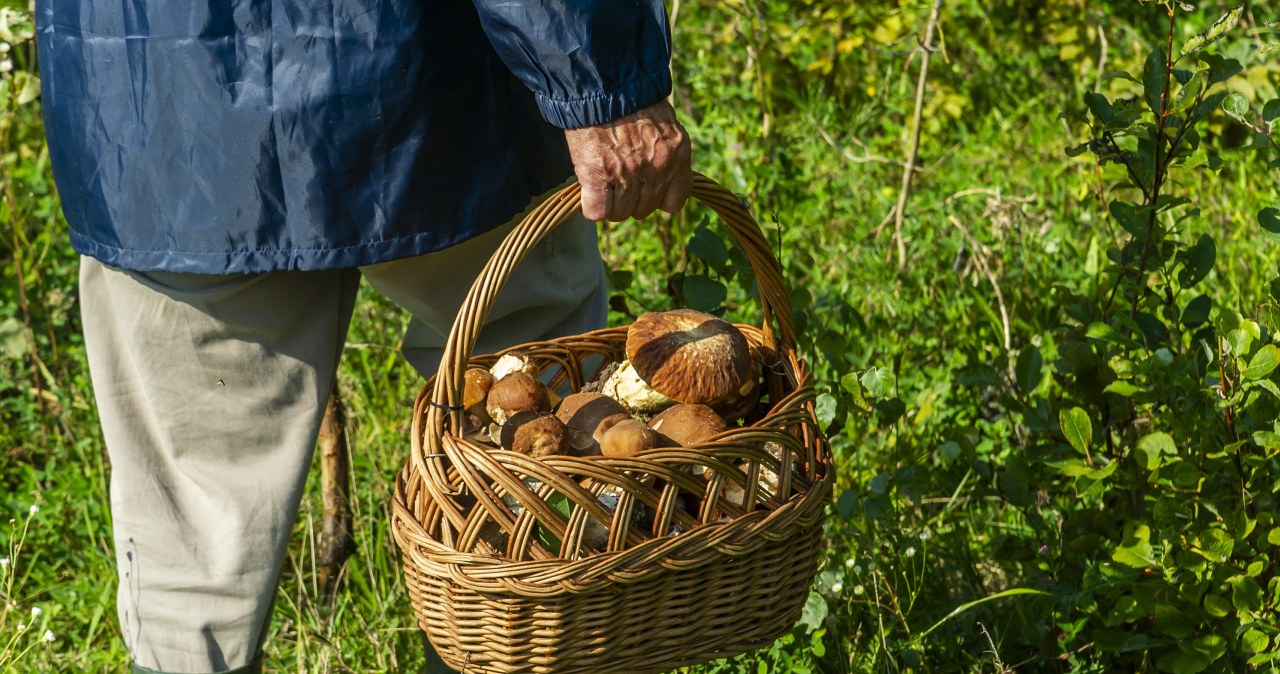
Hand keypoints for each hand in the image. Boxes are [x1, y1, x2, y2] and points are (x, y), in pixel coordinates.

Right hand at [563, 100, 691, 221]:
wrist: (602, 79)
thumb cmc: (630, 98)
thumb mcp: (662, 123)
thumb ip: (663, 152)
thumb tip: (654, 175)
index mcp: (677, 154)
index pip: (674, 202)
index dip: (656, 199)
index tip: (644, 189)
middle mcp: (657, 167)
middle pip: (643, 210)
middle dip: (630, 200)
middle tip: (617, 182)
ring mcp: (628, 172)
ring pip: (620, 213)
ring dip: (609, 203)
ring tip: (601, 183)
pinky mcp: (598, 174)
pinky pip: (597, 211)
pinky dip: (590, 206)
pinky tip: (588, 191)